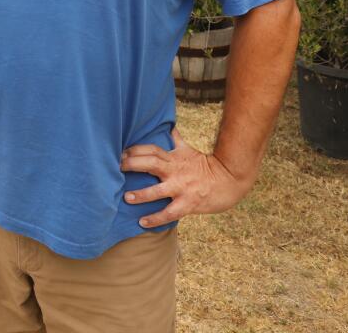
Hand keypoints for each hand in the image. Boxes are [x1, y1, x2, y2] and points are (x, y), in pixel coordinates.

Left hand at [120, 128, 251, 227]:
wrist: (229, 180)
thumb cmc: (206, 165)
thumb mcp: (189, 150)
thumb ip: (176, 140)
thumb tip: (169, 125)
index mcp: (174, 157)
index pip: (151, 150)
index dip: (136, 150)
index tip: (121, 152)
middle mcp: (175, 171)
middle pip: (151, 164)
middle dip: (133, 164)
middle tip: (117, 167)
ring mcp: (181, 188)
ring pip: (158, 191)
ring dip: (141, 194)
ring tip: (126, 198)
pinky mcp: (188, 204)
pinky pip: (169, 213)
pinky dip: (155, 218)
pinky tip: (142, 222)